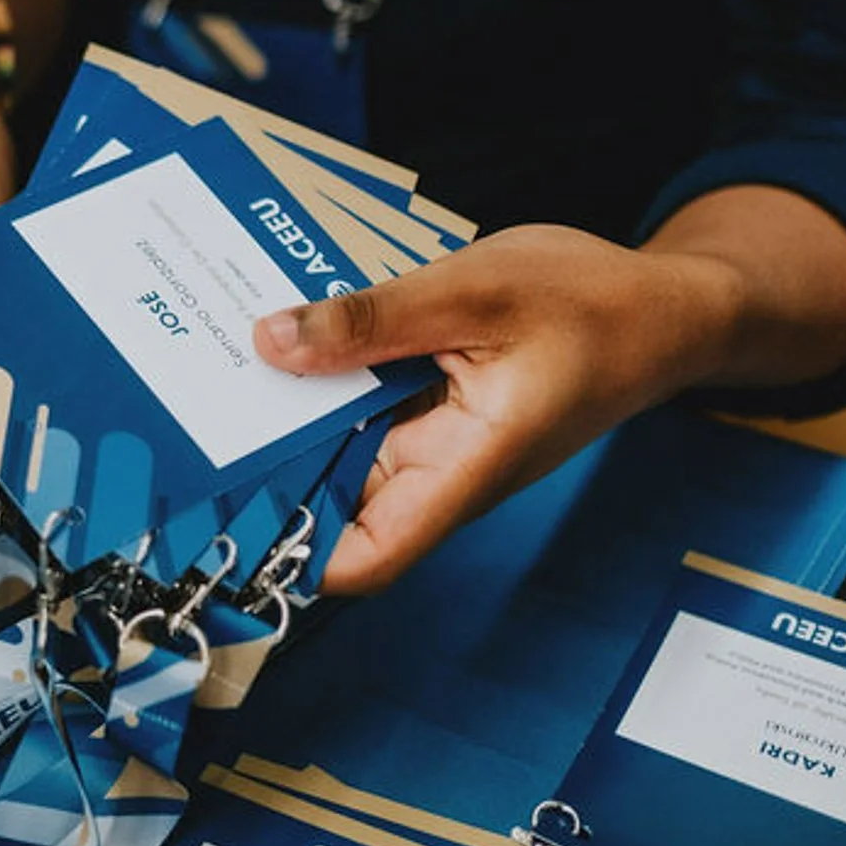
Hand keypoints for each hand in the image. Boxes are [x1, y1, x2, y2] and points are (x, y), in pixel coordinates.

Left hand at [254, 224, 748, 593]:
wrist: (662, 308)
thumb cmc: (591, 305)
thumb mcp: (473, 291)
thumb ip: (372, 320)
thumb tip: (271, 342)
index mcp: (463, 468)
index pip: (366, 554)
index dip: (292, 552)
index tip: (221, 511)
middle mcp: (440, 470)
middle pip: (334, 498)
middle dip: (266, 465)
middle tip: (184, 414)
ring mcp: (435, 442)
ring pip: (341, 446)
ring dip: (290, 413)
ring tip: (210, 362)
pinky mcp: (431, 408)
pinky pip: (362, 405)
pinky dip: (325, 376)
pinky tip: (284, 332)